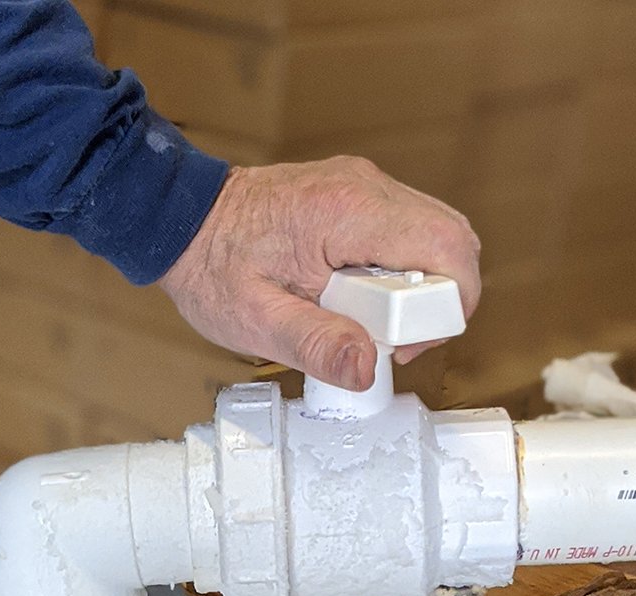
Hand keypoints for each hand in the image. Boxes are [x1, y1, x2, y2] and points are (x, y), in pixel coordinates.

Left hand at [159, 157, 480, 391]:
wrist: (181, 222)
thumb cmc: (212, 266)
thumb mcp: (257, 321)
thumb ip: (316, 345)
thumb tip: (367, 368)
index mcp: (347, 213)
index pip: (447, 248)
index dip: (446, 306)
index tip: (402, 343)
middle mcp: (365, 188)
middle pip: (453, 241)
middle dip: (436, 303)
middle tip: (386, 340)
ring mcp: (364, 187)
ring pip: (436, 237)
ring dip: (419, 290)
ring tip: (366, 322)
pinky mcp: (358, 197)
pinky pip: (408, 234)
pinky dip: (400, 275)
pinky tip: (358, 300)